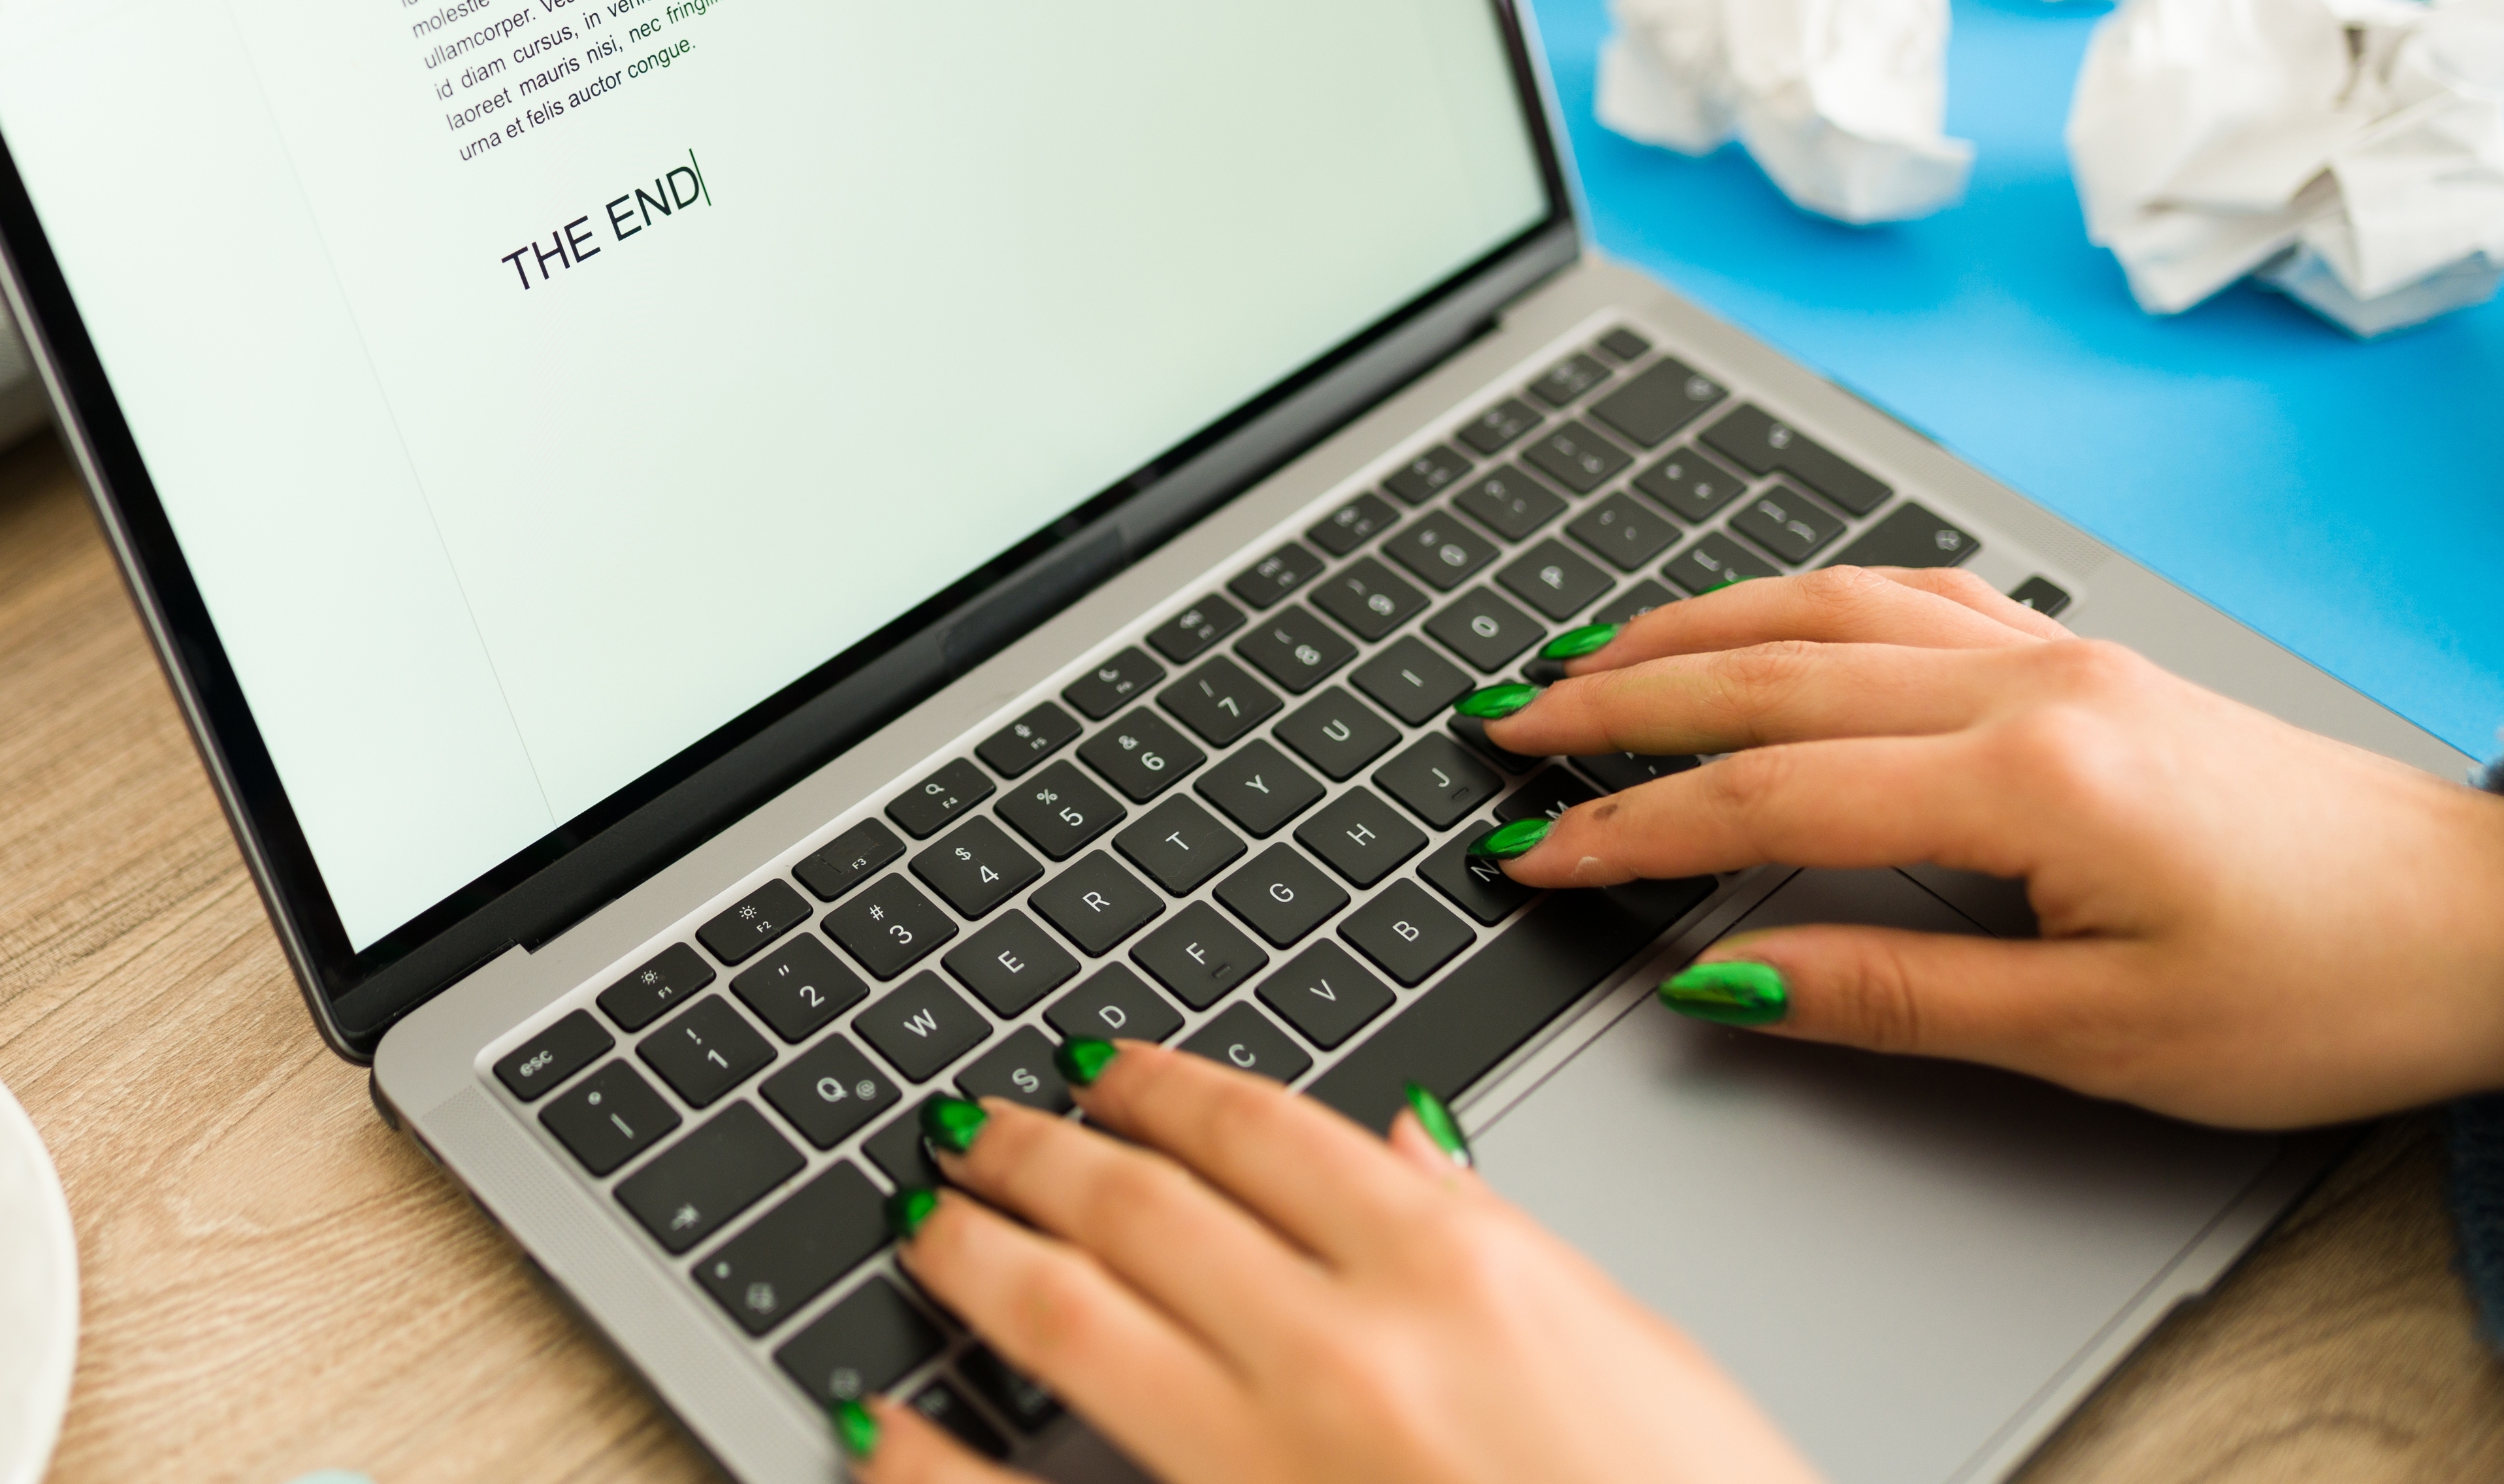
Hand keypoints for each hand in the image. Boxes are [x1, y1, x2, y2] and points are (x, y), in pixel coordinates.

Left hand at [850, 1041, 1813, 1483]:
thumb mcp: (1627, 1354)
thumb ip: (1492, 1240)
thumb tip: (1400, 1147)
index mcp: (1455, 1270)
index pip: (1265, 1128)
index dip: (1162, 1082)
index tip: (1101, 1063)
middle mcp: (1344, 1347)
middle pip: (1144, 1203)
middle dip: (1038, 1147)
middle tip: (969, 1122)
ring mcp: (1267, 1461)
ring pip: (1070, 1314)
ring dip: (976, 1250)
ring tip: (925, 1216)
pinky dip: (934, 1459)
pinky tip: (880, 1425)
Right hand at [1487, 565, 2503, 1126]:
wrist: (2485, 919)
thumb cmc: (2324, 986)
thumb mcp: (2101, 1036)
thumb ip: (1894, 996)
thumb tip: (1728, 982)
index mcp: (2025, 777)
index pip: (1764, 793)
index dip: (1627, 830)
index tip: (1529, 857)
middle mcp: (2024, 685)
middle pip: (1763, 672)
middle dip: (1611, 705)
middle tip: (1498, 728)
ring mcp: (2049, 652)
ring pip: (1817, 608)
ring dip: (1680, 633)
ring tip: (1575, 664)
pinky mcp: (2076, 656)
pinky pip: (1894, 594)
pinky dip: (1787, 603)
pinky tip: (1742, 622)